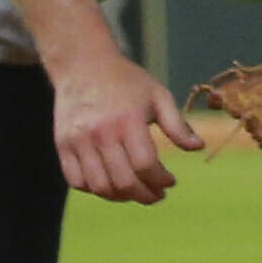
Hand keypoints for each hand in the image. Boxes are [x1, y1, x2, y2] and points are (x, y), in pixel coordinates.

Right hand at [50, 52, 203, 203]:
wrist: (84, 65)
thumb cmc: (127, 81)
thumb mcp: (158, 96)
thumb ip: (177, 124)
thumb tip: (199, 147)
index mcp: (128, 120)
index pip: (145, 165)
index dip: (160, 180)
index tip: (170, 182)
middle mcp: (100, 133)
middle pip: (123, 181)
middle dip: (145, 195)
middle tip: (157, 196)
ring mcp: (78, 141)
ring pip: (99, 186)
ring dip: (121, 197)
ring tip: (136, 192)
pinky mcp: (62, 145)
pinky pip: (76, 181)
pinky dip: (95, 190)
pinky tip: (111, 184)